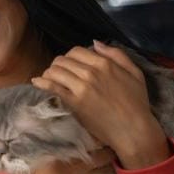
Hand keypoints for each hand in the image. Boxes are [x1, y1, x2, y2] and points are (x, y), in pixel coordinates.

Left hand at [31, 41, 170, 169]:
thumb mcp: (135, 72)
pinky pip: (53, 87)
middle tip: (58, 72)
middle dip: (58, 64)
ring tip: (49, 78)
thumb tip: (96, 42)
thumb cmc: (137, 103)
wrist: (132, 130)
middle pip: (63, 60)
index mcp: (105, 63)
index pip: (77, 51)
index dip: (70, 56)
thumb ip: (116, 54)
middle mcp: (91, 72)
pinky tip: (36, 82)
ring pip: (55, 71)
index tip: (70, 65)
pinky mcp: (74, 103)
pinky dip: (42, 82)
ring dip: (49, 73)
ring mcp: (81, 88)